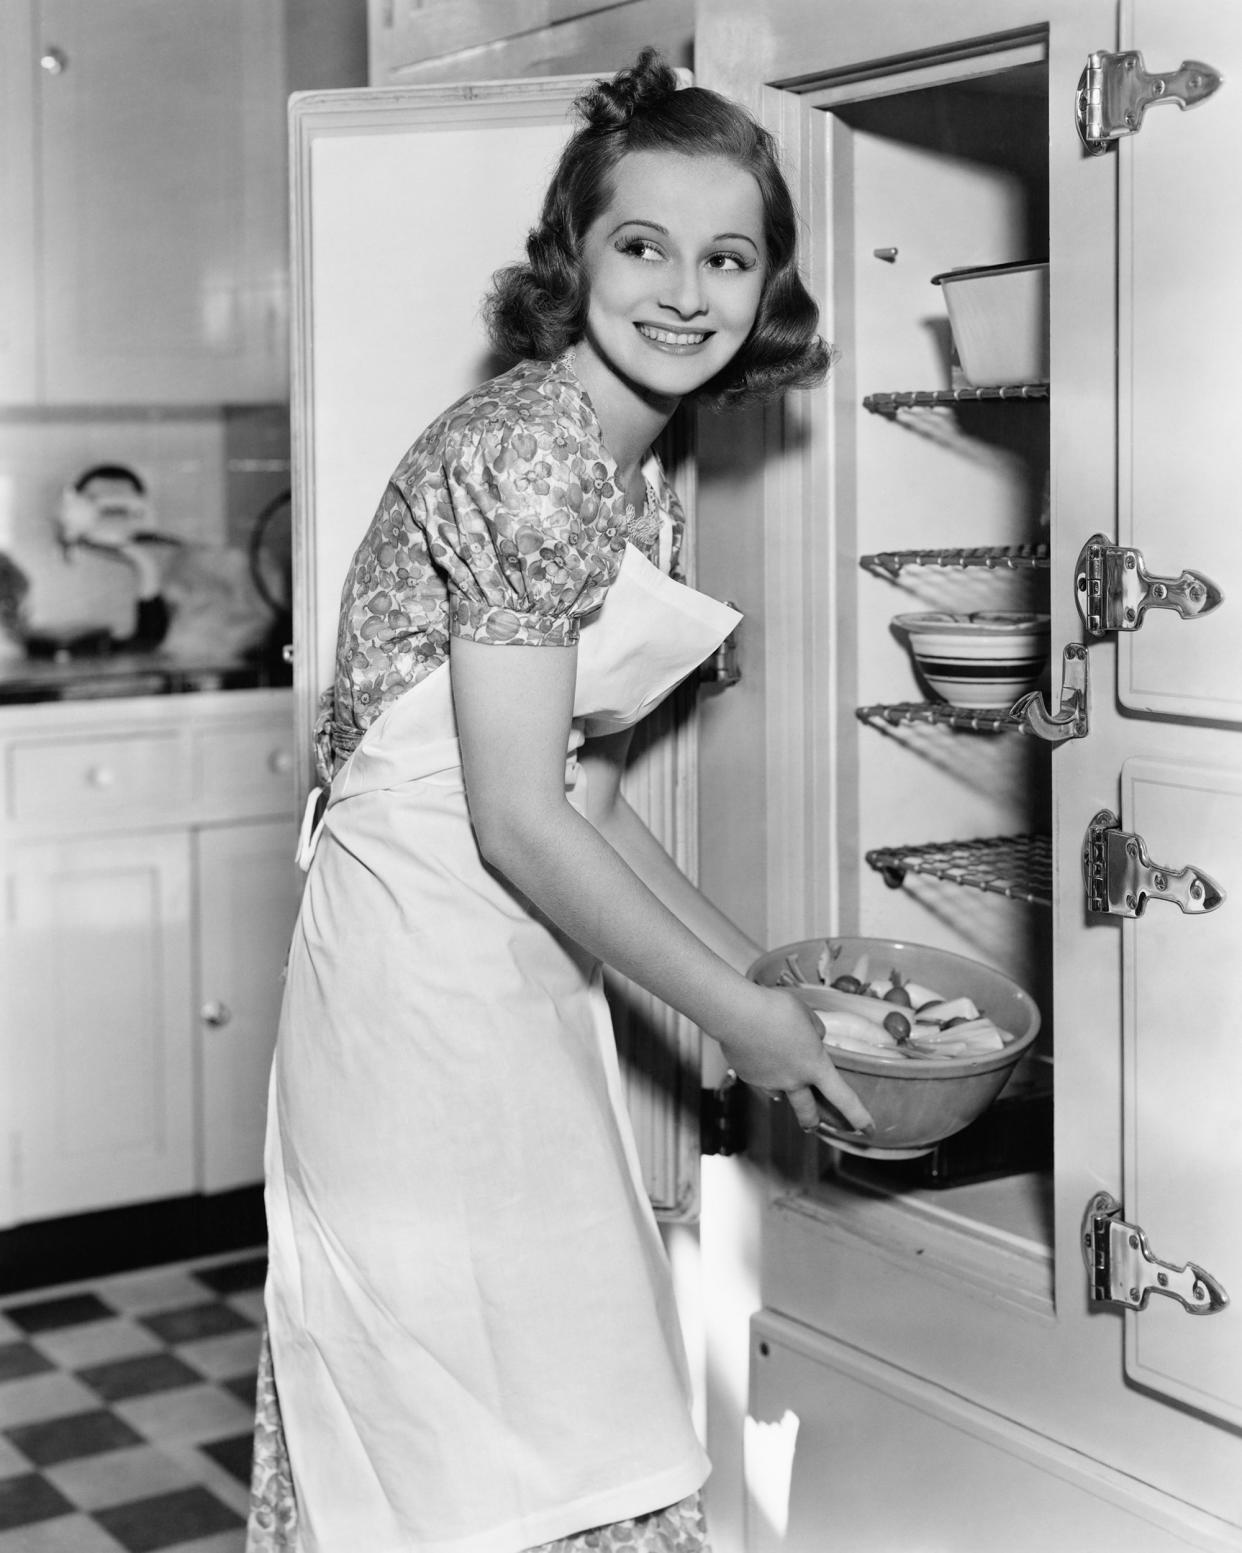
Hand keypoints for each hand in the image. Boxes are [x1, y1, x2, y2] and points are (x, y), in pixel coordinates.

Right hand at [719, 987, 873, 1134]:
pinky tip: (757, 1053)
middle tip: (814, 1125)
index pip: (844, 1097)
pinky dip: (763, 1070)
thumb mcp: (806, 1014)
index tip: (869, 1129)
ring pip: (779, 1093)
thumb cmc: (776, 1009)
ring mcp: (768, 1081)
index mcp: (815, 1066)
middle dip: (812, 1121)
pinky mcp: (747, 1075)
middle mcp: (793, 1081)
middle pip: (807, 1111)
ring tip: (781, 1078)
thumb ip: (814, 1029)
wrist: (737, 1013)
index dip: (859, 1116)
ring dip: (784, 1091)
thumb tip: (813, 1036)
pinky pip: (760, 1078)